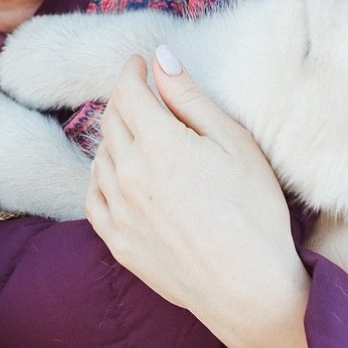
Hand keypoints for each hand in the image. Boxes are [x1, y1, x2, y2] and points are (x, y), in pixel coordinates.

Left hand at [85, 49, 312, 347]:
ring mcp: (117, 210)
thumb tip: (161, 59)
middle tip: (142, 94)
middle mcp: (128, 174)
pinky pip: (94, 195)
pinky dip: (103, 175)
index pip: (128, 92)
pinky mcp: (116, 241)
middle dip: (125, 100)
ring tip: (138, 134)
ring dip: (114, 137)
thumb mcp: (234, 144)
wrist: (248, 289)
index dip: (132, 71)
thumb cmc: (254, 213)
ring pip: (100, 156)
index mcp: (159, 145)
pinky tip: (119, 174)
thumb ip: (190, 99)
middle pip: (111, 121)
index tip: (140, 63)